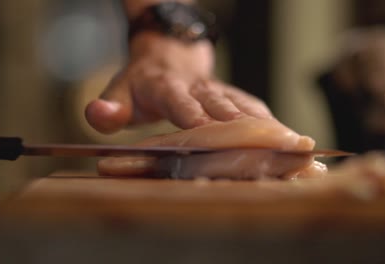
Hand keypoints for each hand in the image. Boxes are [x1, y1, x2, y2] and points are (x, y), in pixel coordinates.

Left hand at [85, 32, 272, 133]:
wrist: (167, 53)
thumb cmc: (142, 82)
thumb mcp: (119, 91)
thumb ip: (109, 107)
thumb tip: (99, 115)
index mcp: (167, 87)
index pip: (180, 103)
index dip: (192, 116)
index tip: (205, 131)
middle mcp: (197, 87)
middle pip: (220, 105)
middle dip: (239, 124)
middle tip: (259, 143)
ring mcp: (218, 89)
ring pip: (243, 104)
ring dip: (262, 123)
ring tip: (285, 142)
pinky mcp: (233, 94)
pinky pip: (253, 105)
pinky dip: (269, 121)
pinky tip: (286, 138)